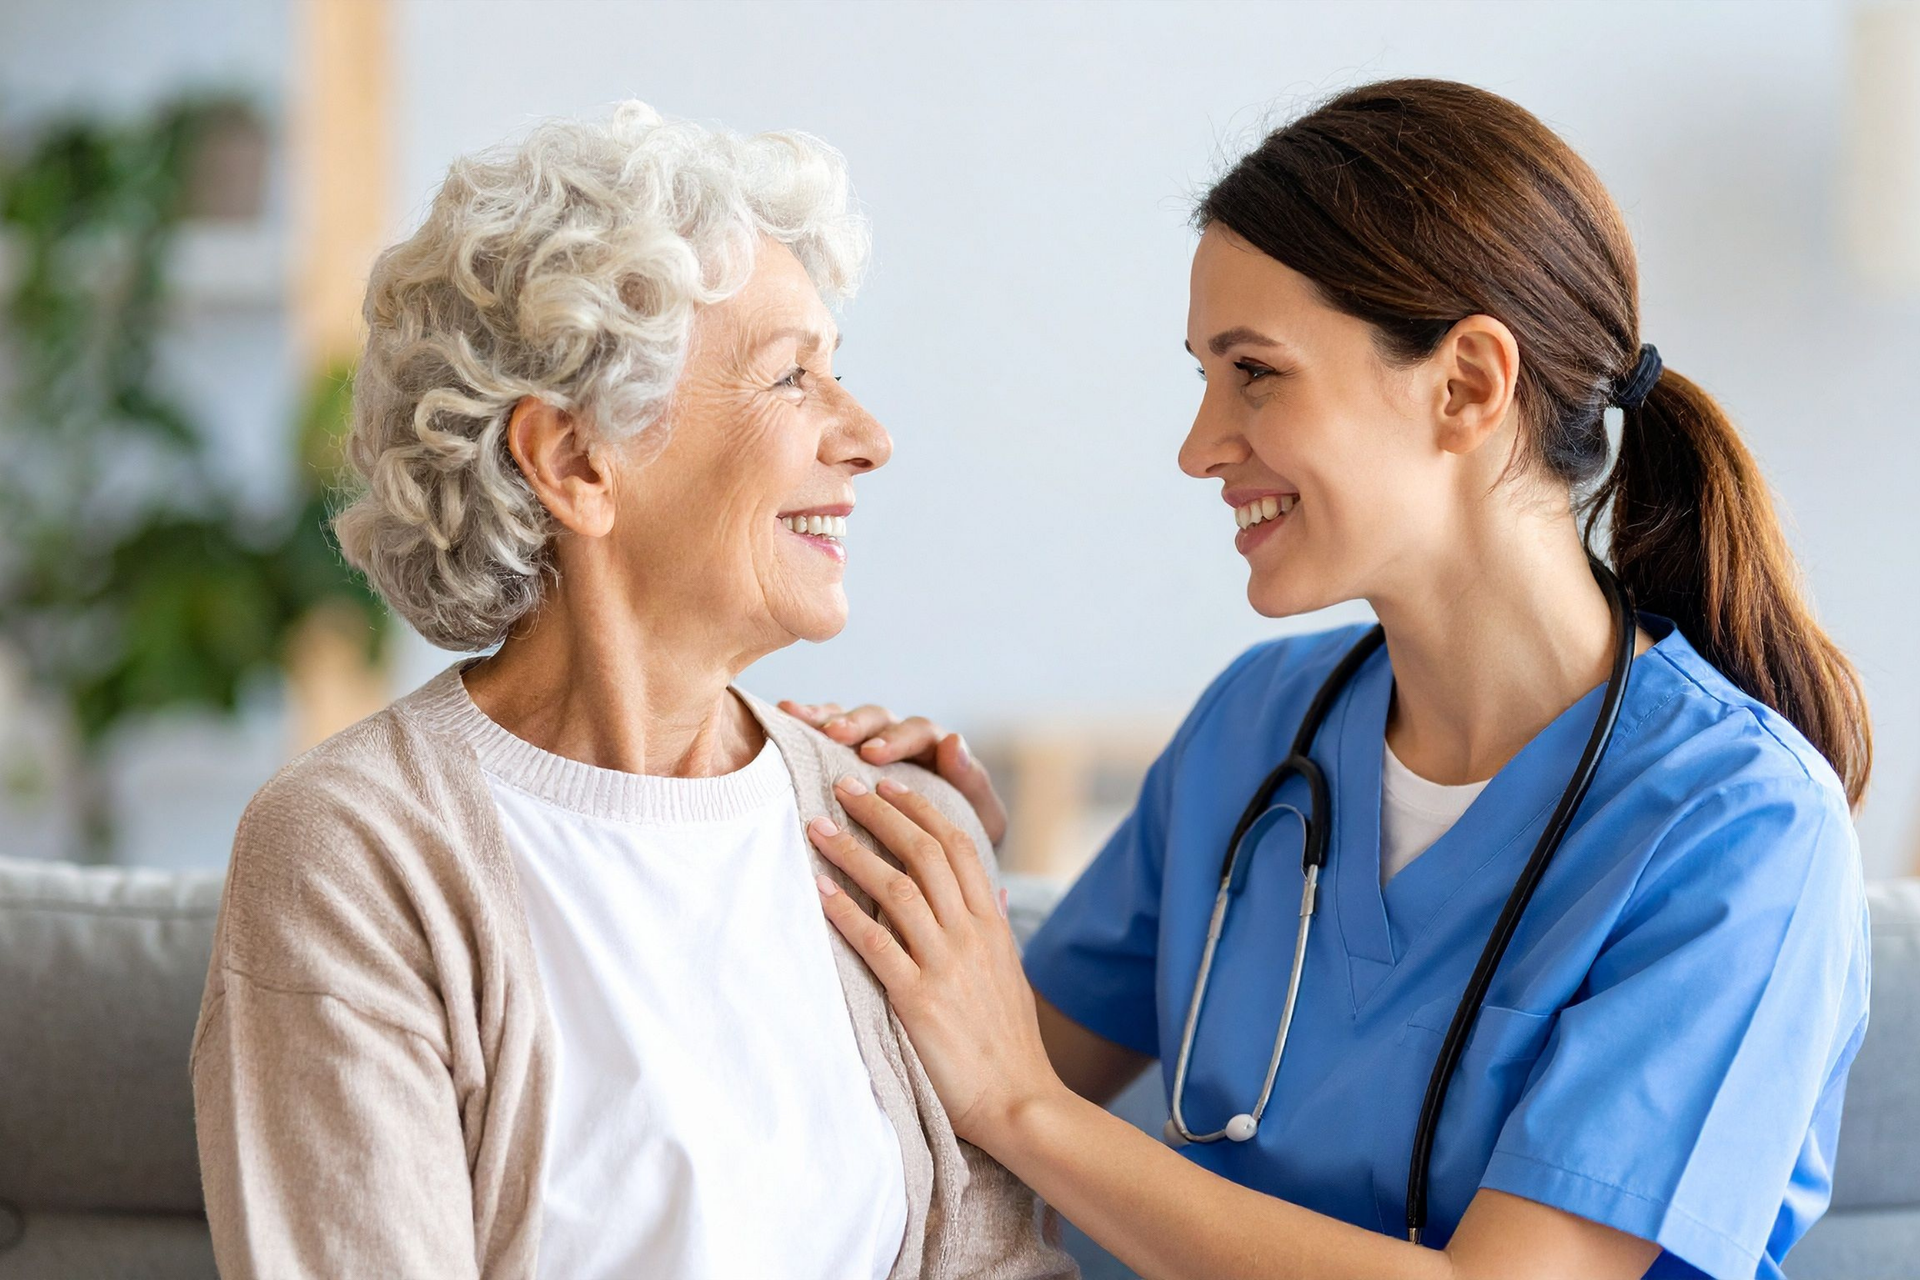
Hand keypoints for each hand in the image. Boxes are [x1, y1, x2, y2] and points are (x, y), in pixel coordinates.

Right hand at [779, 700, 1007, 844]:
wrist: (946, 864)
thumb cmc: (963, 840)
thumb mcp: (981, 816)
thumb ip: (972, 782)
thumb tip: (955, 741)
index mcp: (938, 750)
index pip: (918, 733)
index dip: (895, 741)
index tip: (871, 754)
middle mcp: (904, 739)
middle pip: (880, 720)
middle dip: (857, 726)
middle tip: (836, 736)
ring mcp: (873, 745)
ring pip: (851, 720)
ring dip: (827, 718)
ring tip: (800, 718)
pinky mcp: (847, 756)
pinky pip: (828, 733)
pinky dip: (809, 720)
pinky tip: (787, 712)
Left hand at [808, 773, 1059, 1148]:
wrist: (1019, 1100)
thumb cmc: (1009, 1042)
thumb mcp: (1011, 974)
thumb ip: (997, 928)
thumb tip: (993, 891)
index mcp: (991, 924)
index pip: (958, 845)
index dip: (920, 808)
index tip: (889, 785)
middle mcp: (971, 934)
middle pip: (924, 852)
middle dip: (880, 813)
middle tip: (843, 787)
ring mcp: (946, 965)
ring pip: (897, 888)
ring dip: (853, 851)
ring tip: (817, 827)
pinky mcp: (919, 1000)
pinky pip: (876, 944)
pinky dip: (845, 912)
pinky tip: (819, 890)